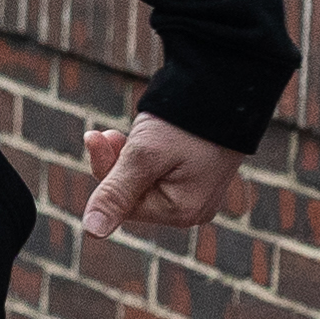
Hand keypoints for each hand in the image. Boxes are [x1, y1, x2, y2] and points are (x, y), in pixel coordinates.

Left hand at [82, 111, 240, 242]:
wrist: (227, 87)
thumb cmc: (187, 123)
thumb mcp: (145, 155)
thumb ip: (116, 193)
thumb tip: (92, 232)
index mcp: (181, 211)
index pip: (124, 205)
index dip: (105, 171)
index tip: (93, 136)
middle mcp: (192, 209)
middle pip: (135, 193)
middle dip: (118, 161)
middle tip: (105, 132)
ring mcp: (198, 192)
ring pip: (147, 179)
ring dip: (130, 153)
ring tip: (130, 129)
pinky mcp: (199, 173)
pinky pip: (163, 169)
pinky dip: (148, 152)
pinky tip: (147, 132)